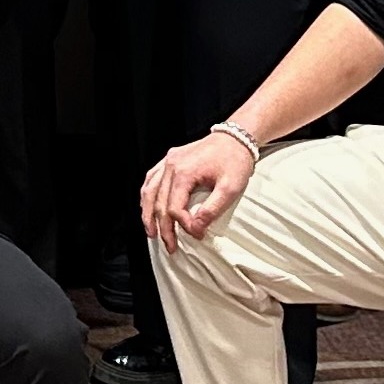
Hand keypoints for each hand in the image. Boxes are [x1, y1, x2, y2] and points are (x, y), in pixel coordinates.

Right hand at [140, 129, 257, 249]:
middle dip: (164, 228)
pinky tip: (148, 207)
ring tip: (151, 232)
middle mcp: (171, 166)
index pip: (175, 207)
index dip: (183, 225)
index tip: (197, 235)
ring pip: (149, 191)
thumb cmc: (235, 160)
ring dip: (148, 214)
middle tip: (170, 246)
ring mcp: (168, 161)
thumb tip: (196, 228)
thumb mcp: (231, 188)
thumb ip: (212, 210)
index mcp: (184, 173)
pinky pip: (152, 179)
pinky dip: (148, 195)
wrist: (236, 137)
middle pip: (159, 203)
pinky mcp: (170, 159)